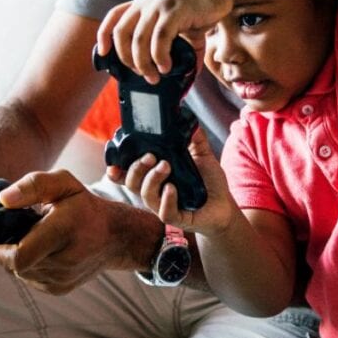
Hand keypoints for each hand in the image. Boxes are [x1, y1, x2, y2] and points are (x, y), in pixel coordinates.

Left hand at [0, 170, 145, 294]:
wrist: (116, 236)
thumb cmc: (86, 207)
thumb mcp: (63, 183)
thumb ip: (32, 186)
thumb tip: (4, 199)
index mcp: (64, 230)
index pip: (20, 256)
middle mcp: (65, 260)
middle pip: (17, 264)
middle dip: (8, 249)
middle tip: (15, 231)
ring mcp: (63, 278)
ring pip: (22, 273)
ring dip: (19, 257)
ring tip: (36, 238)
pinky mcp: (61, 288)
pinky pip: (31, 278)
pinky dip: (30, 265)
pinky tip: (43, 251)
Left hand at [96, 0, 231, 82]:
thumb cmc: (201, 1)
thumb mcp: (181, 20)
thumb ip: (178, 43)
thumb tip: (184, 73)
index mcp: (143, 2)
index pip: (114, 16)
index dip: (104, 35)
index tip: (103, 53)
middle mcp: (146, 2)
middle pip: (122, 33)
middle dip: (127, 59)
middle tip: (141, 74)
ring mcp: (159, 5)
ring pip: (139, 39)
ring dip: (143, 63)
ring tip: (155, 76)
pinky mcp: (175, 10)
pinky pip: (160, 38)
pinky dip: (160, 56)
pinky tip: (167, 66)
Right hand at [121, 129, 235, 235]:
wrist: (224, 205)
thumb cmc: (209, 182)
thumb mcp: (202, 155)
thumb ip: (194, 138)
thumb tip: (189, 119)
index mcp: (155, 177)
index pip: (128, 175)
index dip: (116, 171)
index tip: (113, 163)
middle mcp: (155, 192)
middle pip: (132, 183)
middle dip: (137, 168)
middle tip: (151, 156)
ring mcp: (163, 206)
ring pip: (145, 195)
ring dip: (152, 179)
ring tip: (166, 165)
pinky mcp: (176, 218)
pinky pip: (164, 212)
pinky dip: (166, 199)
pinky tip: (172, 188)